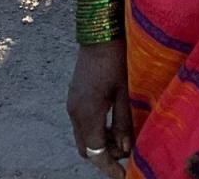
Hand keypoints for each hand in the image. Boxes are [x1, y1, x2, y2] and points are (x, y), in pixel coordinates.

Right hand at [66, 40, 132, 176]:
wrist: (99, 34)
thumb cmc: (116, 60)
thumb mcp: (124, 92)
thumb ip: (124, 122)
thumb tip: (126, 149)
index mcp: (88, 113)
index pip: (96, 152)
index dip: (108, 166)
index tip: (122, 175)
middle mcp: (75, 113)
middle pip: (86, 148)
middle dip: (103, 157)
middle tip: (124, 156)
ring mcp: (72, 104)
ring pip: (83, 137)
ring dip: (99, 143)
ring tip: (121, 139)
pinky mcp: (74, 97)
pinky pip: (81, 124)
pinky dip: (94, 131)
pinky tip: (111, 124)